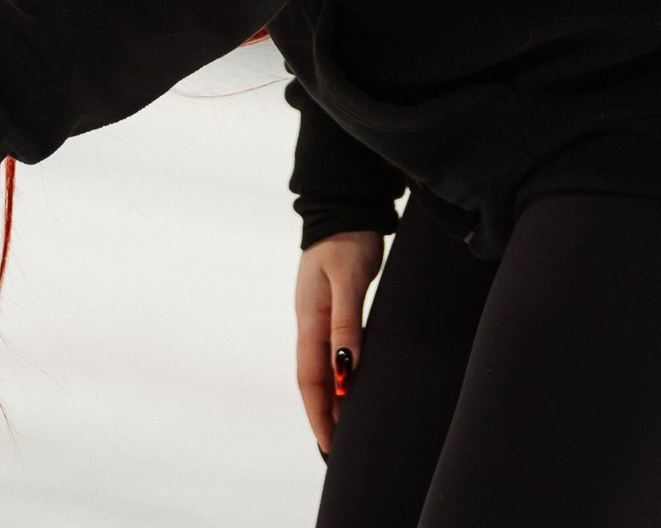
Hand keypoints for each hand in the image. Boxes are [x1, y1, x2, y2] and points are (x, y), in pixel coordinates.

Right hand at [295, 229, 383, 455]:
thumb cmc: (348, 241)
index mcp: (309, 319)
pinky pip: (332, 355)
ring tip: (345, 432)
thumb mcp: (348, 280)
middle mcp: (310, 323)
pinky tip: (351, 389)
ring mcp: (319, 318)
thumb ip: (346, 322)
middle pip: (313, 381)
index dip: (318, 414)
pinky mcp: (332, 312)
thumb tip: (345, 368)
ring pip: (322, 370)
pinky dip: (340, 379)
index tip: (329, 446)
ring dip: (332, 401)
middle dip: (323, 417)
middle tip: (336, 453)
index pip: (310, 379)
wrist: (344, 207)